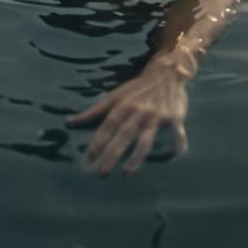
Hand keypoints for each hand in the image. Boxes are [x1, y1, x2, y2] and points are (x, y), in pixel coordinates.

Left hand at [66, 55, 190, 176]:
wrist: (165, 73)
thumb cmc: (136, 89)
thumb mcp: (114, 96)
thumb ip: (93, 111)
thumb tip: (69, 122)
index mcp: (123, 106)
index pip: (107, 126)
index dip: (97, 142)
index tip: (88, 159)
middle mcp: (138, 111)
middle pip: (123, 135)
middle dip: (112, 154)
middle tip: (101, 174)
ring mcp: (156, 115)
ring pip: (145, 139)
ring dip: (136, 157)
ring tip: (126, 173)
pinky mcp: (174, 117)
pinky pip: (177, 131)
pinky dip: (179, 141)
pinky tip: (177, 155)